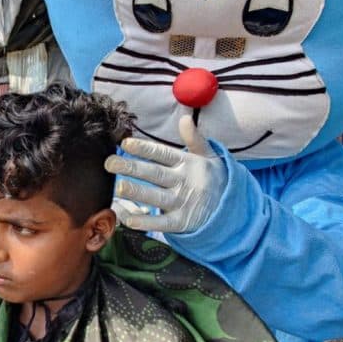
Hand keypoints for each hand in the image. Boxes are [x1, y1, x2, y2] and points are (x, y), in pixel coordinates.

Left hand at [104, 116, 226, 232]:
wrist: (232, 208)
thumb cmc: (211, 177)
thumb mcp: (207, 156)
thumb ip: (194, 139)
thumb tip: (184, 118)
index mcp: (187, 163)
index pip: (163, 154)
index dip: (145, 148)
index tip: (125, 143)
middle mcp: (184, 181)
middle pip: (155, 173)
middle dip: (132, 168)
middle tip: (109, 163)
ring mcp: (183, 202)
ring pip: (156, 197)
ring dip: (137, 192)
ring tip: (118, 187)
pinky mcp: (182, 222)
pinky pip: (162, 222)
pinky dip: (147, 221)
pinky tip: (128, 219)